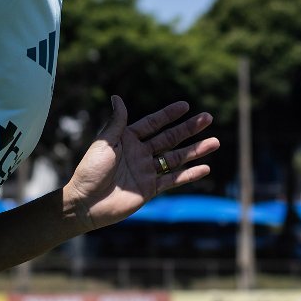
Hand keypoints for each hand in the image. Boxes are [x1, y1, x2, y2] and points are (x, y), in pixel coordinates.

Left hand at [64, 95, 219, 230]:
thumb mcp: (105, 142)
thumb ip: (117, 122)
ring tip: (214, 142)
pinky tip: (205, 168)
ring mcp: (146, 171)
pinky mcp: (150, 189)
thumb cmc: (91, 170)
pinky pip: (173, 180)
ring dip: (195, 150)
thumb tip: (118, 97)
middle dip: (189, 129)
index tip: (185, 106)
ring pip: (176, 158)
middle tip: (208, 118)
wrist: (86, 202)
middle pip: (170, 138)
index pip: (153, 123)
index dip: (169, 115)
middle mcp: (139, 153)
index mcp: (127, 139)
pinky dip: (189, 175)